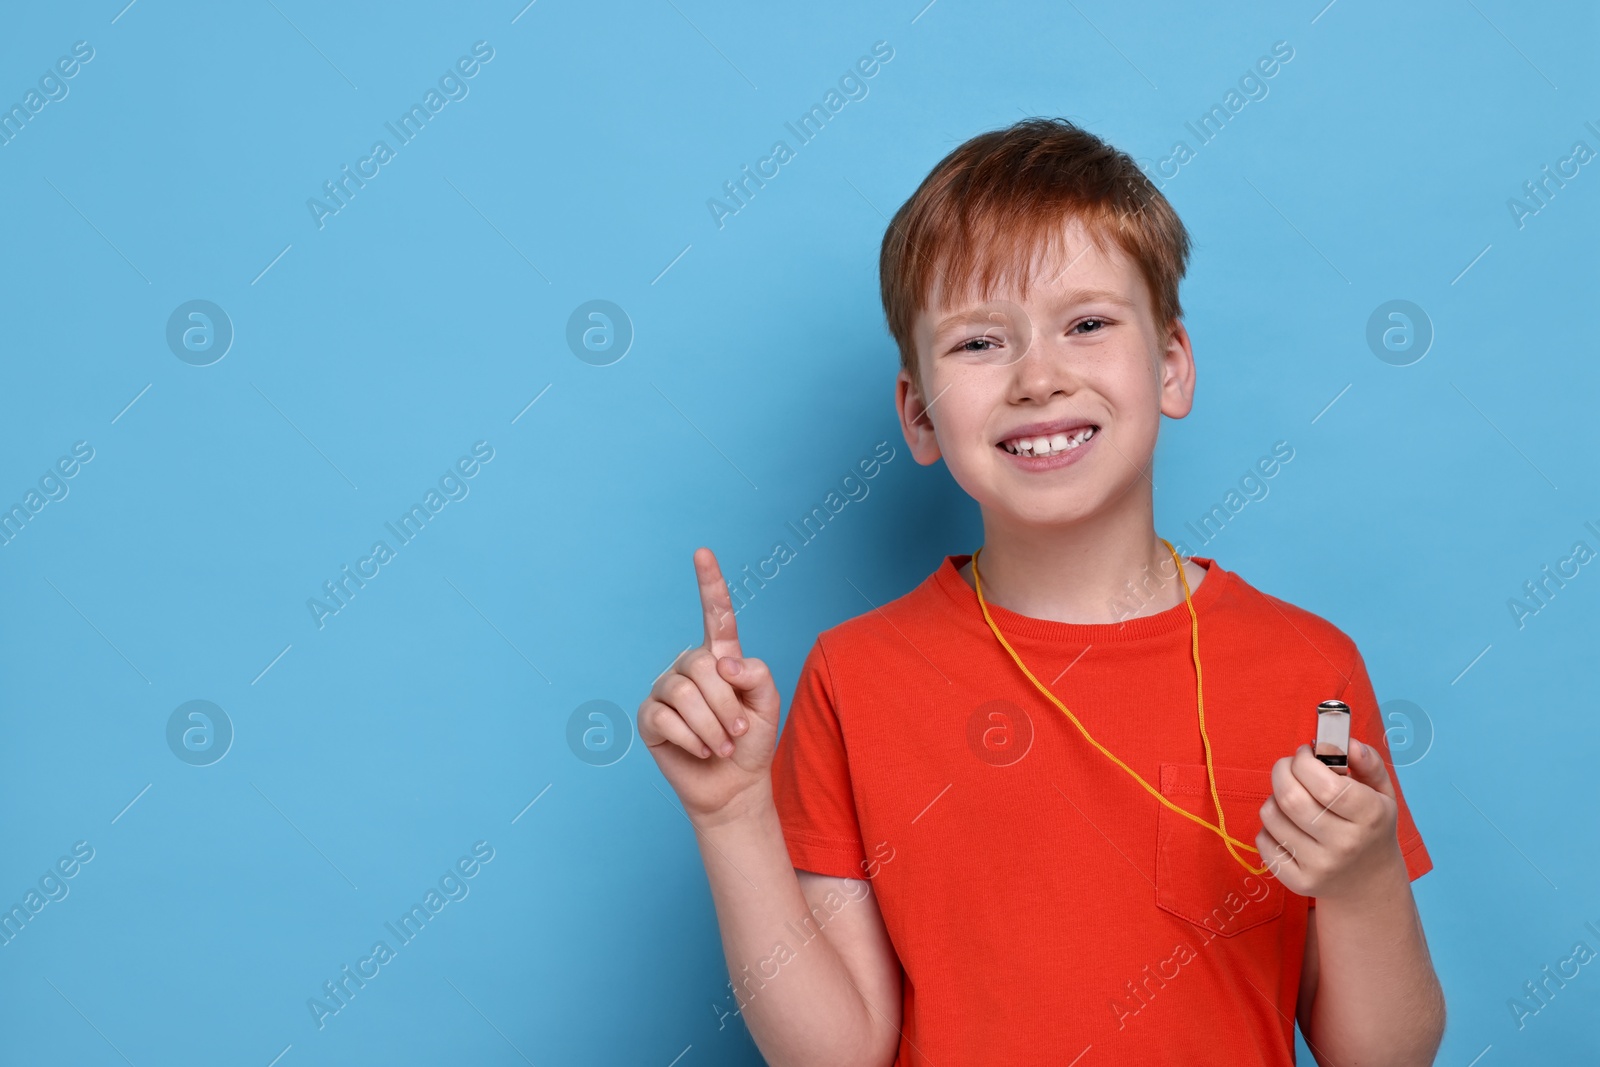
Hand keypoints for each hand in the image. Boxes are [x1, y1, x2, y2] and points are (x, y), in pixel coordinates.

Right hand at [637, 547, 782, 825]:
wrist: (733, 785)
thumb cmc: (752, 741)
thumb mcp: (768, 704)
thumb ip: (756, 675)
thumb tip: (721, 663)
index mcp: (720, 656)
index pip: (715, 614)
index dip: (709, 583)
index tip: (702, 552)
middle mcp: (689, 666)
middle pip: (703, 667)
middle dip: (727, 705)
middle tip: (738, 732)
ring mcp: (665, 690)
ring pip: (684, 693)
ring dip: (711, 726)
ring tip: (722, 744)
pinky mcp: (649, 717)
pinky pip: (665, 718)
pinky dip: (690, 739)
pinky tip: (699, 750)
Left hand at [1255, 738, 1406, 900]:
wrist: (1370, 884)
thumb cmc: (1371, 827)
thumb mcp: (1382, 793)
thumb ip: (1368, 762)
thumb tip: (1346, 741)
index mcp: (1370, 816)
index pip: (1325, 783)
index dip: (1304, 760)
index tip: (1305, 754)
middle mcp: (1345, 844)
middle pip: (1290, 797)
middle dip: (1281, 770)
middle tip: (1289, 767)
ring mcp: (1320, 866)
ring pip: (1271, 815)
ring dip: (1274, 797)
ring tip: (1292, 799)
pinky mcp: (1298, 882)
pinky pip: (1263, 841)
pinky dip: (1269, 827)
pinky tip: (1288, 826)